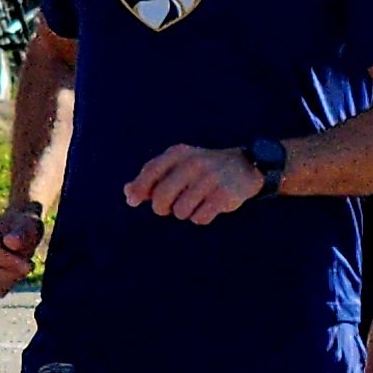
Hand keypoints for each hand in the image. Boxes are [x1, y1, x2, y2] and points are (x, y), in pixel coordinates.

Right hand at [0, 199, 43, 295]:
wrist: (22, 231)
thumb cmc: (26, 226)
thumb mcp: (29, 224)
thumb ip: (21, 233)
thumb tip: (11, 242)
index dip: (11, 262)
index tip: (30, 265)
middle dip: (13, 271)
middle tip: (29, 265)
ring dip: (11, 279)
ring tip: (22, 267)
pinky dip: (9, 285)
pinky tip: (16, 275)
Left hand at [124, 142, 266, 225]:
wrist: (244, 167)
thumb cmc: (202, 171)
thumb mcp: (178, 167)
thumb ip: (152, 178)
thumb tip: (128, 194)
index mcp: (179, 153)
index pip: (150, 171)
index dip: (139, 188)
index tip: (134, 201)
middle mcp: (193, 163)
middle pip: (161, 197)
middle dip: (162, 208)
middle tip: (171, 207)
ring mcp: (209, 178)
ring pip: (180, 211)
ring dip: (185, 213)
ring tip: (196, 203)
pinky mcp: (224, 194)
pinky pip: (199, 218)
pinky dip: (201, 218)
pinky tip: (209, 208)